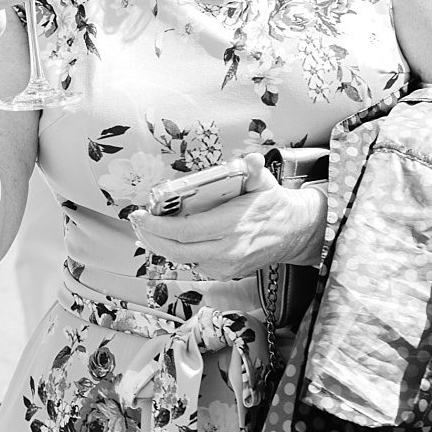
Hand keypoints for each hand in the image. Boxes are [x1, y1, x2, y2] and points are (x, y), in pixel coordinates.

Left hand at [129, 153, 325, 278]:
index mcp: (233, 225)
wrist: (294, 233)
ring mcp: (227, 265)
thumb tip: (251, 159)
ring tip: (146, 229)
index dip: (159, 225)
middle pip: (177, 250)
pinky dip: (177, 252)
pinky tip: (167, 239)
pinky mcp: (226, 272)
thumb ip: (254, 169)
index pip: (187, 230)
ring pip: (183, 259)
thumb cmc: (273, 204)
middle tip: (137, 223)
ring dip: (160, 246)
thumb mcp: (265, 181)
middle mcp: (228, 250)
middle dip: (151, 237)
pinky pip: (194, 264)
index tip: (141, 214)